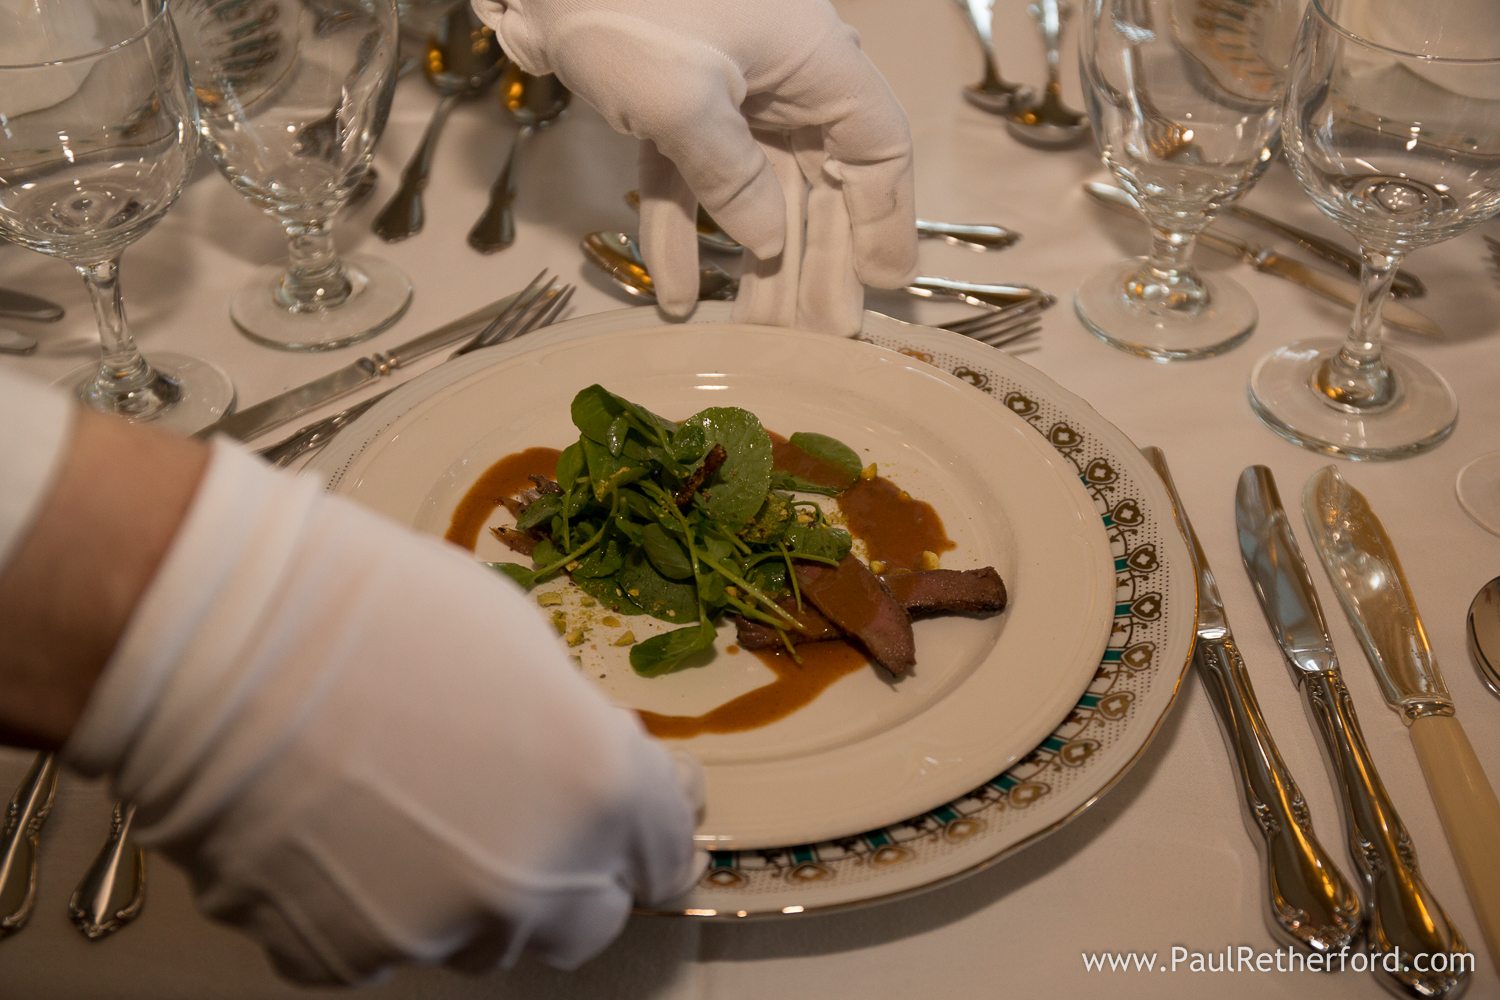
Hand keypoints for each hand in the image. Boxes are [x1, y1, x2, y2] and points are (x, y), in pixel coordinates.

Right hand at [63, 442, 704, 983]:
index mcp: (596, 791)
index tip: (645, 810)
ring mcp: (435, 930)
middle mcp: (532, 882)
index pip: (668, 847)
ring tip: (418, 811)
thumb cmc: (376, 612)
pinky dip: (381, 903)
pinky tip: (349, 832)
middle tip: (534, 814)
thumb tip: (580, 765)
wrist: (227, 645)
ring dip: (477, 892)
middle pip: (587, 918)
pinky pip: (387, 944)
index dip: (656, 826)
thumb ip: (573, 731)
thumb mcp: (523, 644)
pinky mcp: (342, 956)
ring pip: (486, 939)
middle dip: (576, 873)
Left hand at [473, 0, 917, 334]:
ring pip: (753, 191)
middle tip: (819, 336)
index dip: (884, 220)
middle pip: (816, 182)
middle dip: (815, 261)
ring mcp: (727, 93)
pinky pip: (689, 180)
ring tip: (756, 336)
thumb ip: (732, 179)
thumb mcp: (684, 100)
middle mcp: (782, 79)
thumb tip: (768, 244)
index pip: (877, 148)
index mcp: (815, 62)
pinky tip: (675, 298)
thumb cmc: (630, 6)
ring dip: (751, 263)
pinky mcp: (670, 104)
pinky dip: (683, 235)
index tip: (879, 287)